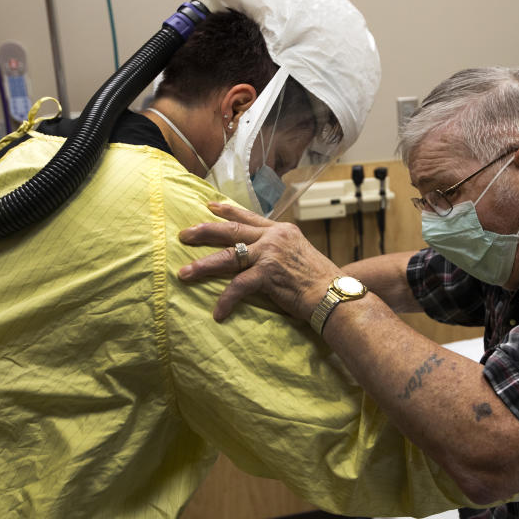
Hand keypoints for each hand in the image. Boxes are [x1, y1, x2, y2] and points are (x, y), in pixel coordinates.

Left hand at [177, 202, 340, 320]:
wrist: (335, 294)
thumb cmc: (321, 281)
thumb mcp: (300, 255)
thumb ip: (280, 251)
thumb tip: (262, 257)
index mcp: (282, 231)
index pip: (249, 216)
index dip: (227, 210)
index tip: (209, 206)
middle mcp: (274, 237)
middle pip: (231, 230)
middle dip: (204, 231)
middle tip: (183, 234)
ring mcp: (270, 254)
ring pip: (228, 256)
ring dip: (203, 266)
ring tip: (183, 273)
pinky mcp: (268, 274)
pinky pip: (238, 286)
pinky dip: (226, 301)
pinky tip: (218, 313)